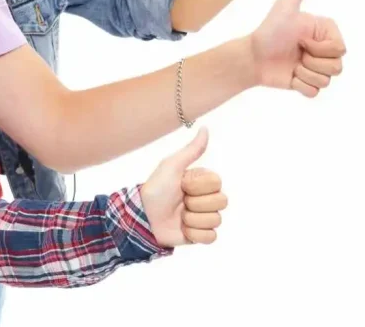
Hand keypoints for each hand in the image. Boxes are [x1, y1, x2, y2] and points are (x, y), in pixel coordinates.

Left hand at [141, 127, 226, 247]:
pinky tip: (183, 229)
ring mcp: (205, 217)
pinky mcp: (202, 235)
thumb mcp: (172, 166)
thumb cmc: (156, 189)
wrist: (144, 217)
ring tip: (179, 216)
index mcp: (202, 181)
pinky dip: (194, 234)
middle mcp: (207, 198)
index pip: (217, 183)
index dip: (197, 186)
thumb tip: (205, 128)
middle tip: (180, 202)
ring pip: (216, 220)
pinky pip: (211, 237)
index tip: (182, 185)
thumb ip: (192, 150)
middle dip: (195, 203)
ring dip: (192, 219)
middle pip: (221, 202)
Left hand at [249, 0, 345, 96]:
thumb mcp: (285, 7)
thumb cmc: (268, 30)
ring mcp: (317, 67)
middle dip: (312, 62)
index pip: (340, 49)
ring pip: (328, 81)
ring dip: (304, 74)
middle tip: (296, 52)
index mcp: (326, 33)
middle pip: (337, 67)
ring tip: (291, 64)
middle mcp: (325, 50)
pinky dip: (300, 86)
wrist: (251, 57)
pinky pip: (315, 92)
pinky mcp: (308, 84)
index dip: (319, 48)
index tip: (301, 40)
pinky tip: (289, 76)